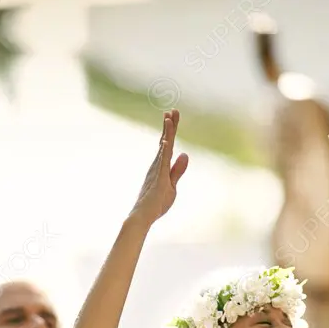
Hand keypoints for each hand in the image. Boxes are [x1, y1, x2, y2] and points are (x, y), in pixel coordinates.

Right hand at [129, 109, 188, 225]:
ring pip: (163, 148)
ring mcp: (156, 170)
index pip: (168, 145)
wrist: (144, 216)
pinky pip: (162, 162)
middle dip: (170, 126)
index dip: (172, 131)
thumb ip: (177, 170)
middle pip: (166, 141)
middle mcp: (157, 165)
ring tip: (169, 118)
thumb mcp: (172, 185)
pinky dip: (165, 151)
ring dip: (167, 133)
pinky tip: (167, 140)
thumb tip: (185, 154)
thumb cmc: (156, 204)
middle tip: (173, 111)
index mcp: (161, 166)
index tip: (174, 116)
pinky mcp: (158, 178)